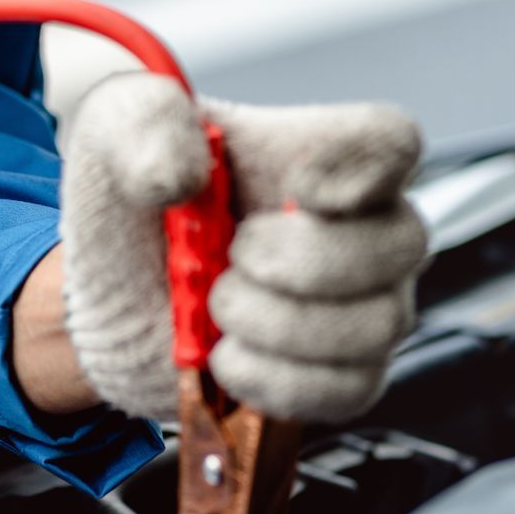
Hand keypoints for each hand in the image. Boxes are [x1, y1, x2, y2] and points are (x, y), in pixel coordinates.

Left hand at [57, 74, 425, 421]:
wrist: (109, 298)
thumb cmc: (132, 200)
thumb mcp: (117, 133)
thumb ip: (143, 124)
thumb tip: (180, 174)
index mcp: (319, 151)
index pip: (392, 140)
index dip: (366, 166)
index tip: (300, 188)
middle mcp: (360, 225)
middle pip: (405, 240)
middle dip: (306, 260)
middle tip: (231, 255)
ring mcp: (363, 303)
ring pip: (380, 324)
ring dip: (280, 324)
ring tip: (216, 307)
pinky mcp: (342, 375)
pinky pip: (350, 389)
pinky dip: (277, 380)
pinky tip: (225, 358)